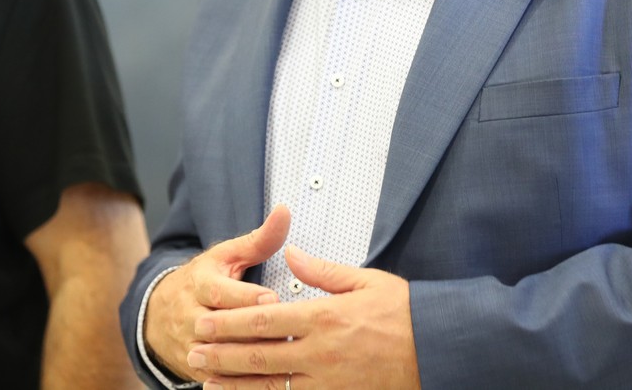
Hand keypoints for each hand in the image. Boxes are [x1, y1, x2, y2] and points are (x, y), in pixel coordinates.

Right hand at [144, 206, 290, 381]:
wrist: (159, 314)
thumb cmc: (205, 279)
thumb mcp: (226, 256)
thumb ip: (259, 239)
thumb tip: (285, 211)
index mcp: (200, 283)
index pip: (222, 293)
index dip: (247, 298)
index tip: (273, 300)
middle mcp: (191, 315)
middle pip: (223, 328)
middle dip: (253, 332)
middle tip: (288, 334)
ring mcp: (190, 345)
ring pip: (220, 357)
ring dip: (249, 361)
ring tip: (283, 359)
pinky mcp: (194, 368)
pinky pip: (218, 379)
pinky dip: (241, 381)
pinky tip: (269, 378)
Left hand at [188, 245, 420, 389]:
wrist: (438, 351)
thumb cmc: (406, 314)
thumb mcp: (366, 281)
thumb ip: (324, 271)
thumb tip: (295, 254)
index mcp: (324, 317)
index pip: (263, 319)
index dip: (229, 323)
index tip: (205, 322)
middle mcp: (319, 353)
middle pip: (258, 356)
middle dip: (221, 355)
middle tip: (193, 353)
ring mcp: (327, 382)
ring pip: (269, 386)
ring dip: (234, 385)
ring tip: (206, 382)